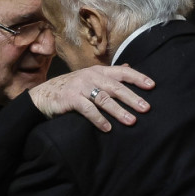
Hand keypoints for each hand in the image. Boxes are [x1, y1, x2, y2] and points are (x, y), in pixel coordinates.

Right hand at [29, 64, 153, 131]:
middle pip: (116, 87)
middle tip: (146, 108)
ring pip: (104, 99)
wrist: (43, 96)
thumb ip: (109, 74)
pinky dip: (98, 119)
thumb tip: (129, 66)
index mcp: (98, 71)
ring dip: (118, 111)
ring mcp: (80, 87)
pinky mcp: (71, 98)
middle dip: (132, 98)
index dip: (137, 78)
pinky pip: (88, 110)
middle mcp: (90, 77)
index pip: (122, 72)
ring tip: (131, 121)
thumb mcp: (89, 78)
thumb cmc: (70, 88)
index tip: (152, 86)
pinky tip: (107, 128)